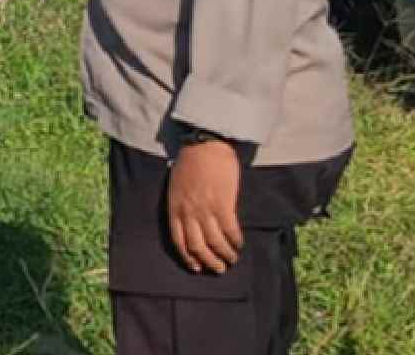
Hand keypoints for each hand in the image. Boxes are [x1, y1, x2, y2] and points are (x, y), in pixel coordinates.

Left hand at [167, 139, 243, 272]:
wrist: (205, 145)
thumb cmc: (191, 163)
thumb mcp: (176, 186)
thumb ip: (180, 205)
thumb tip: (189, 223)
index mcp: (174, 207)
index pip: (178, 240)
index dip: (188, 257)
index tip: (196, 267)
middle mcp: (188, 211)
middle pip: (197, 246)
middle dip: (209, 262)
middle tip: (219, 269)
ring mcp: (205, 209)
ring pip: (214, 243)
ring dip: (225, 255)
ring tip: (232, 259)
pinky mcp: (223, 204)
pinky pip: (230, 231)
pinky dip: (235, 242)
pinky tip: (239, 244)